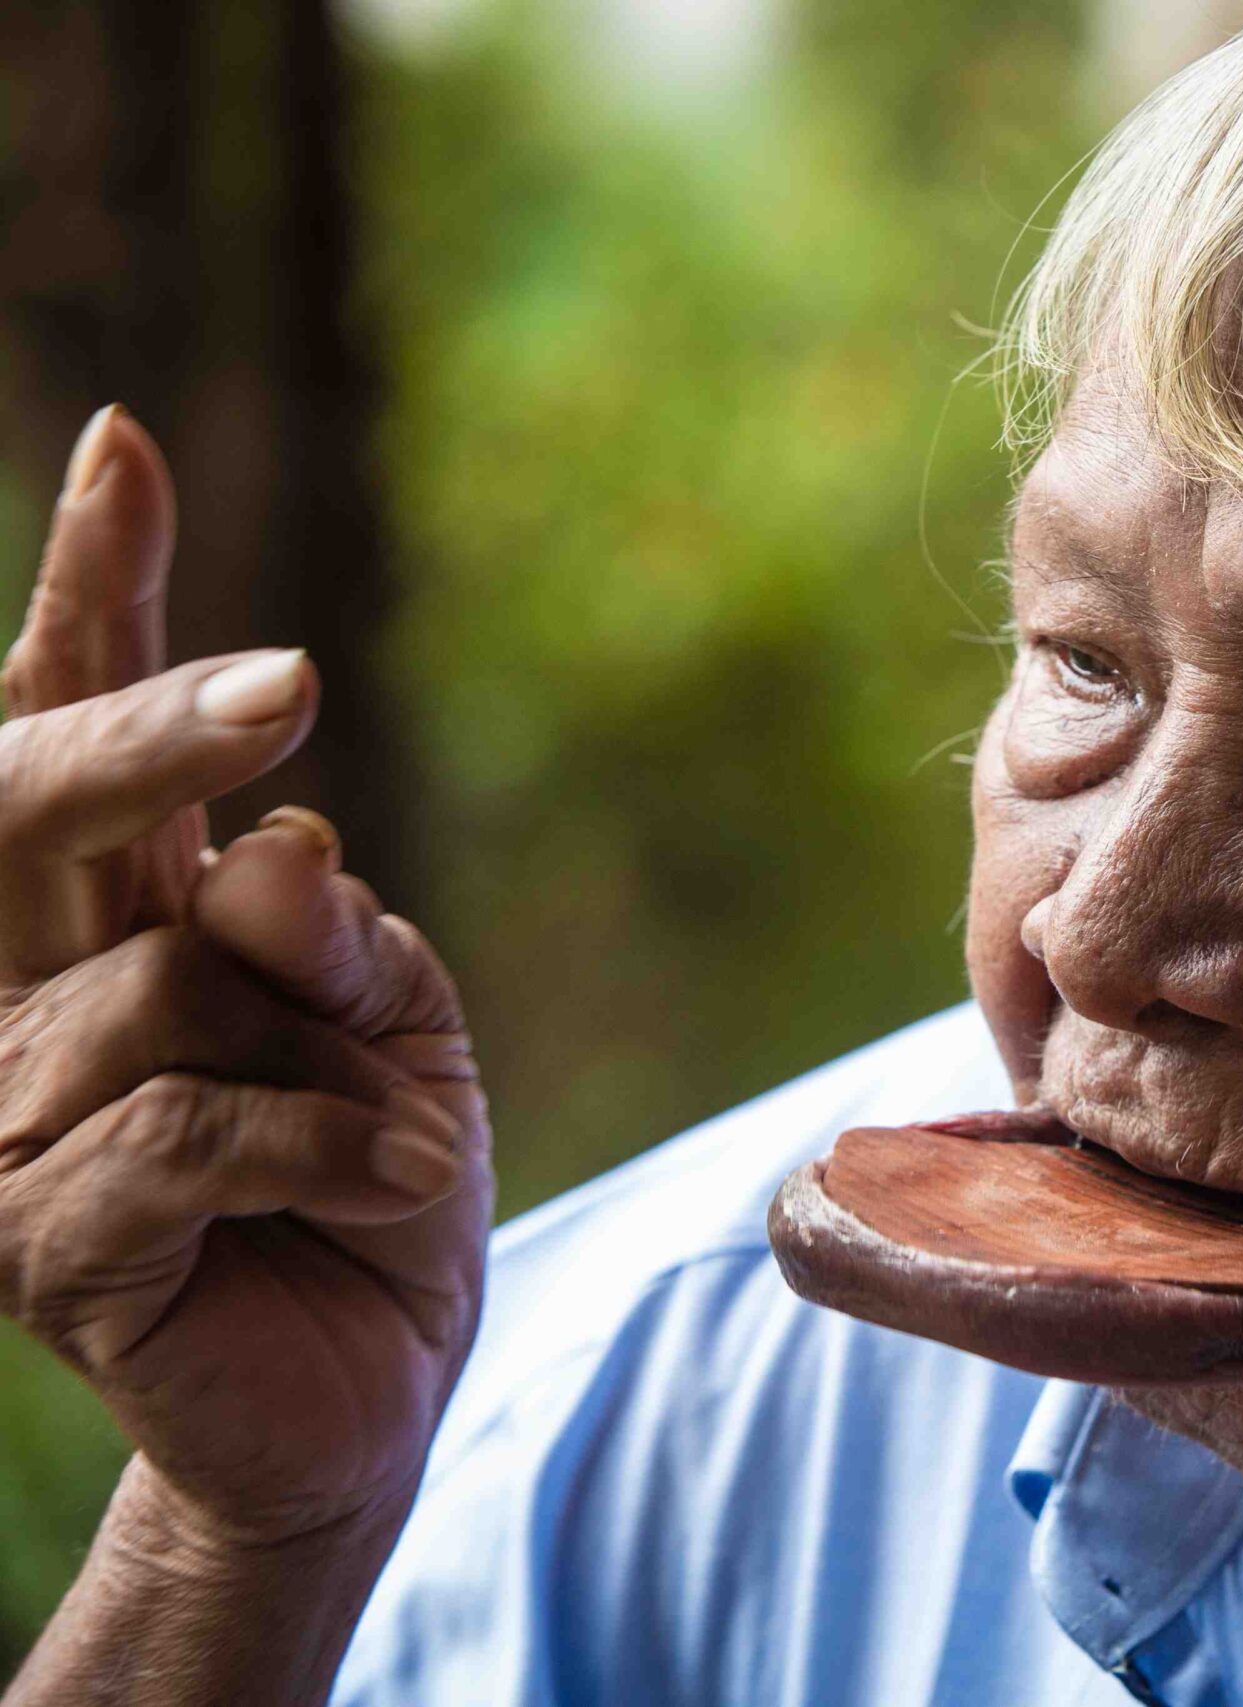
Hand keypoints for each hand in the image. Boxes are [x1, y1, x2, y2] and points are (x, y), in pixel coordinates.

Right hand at [0, 407, 492, 1555]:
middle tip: (294, 686)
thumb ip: (328, 934)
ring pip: (154, 990)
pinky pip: (185, 1131)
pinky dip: (325, 1140)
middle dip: (155, 735)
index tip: (125, 444)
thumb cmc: (377, 1169)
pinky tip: (397, 1170)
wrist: (373, 1379)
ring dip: (316, 1052)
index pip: (74, 723)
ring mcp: (2, 1117)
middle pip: (34, 805)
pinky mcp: (35, 1241)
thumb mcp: (396, 1019)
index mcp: (114, 910)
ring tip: (396, 1130)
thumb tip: (265, 855)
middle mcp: (22, 989)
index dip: (98, 592)